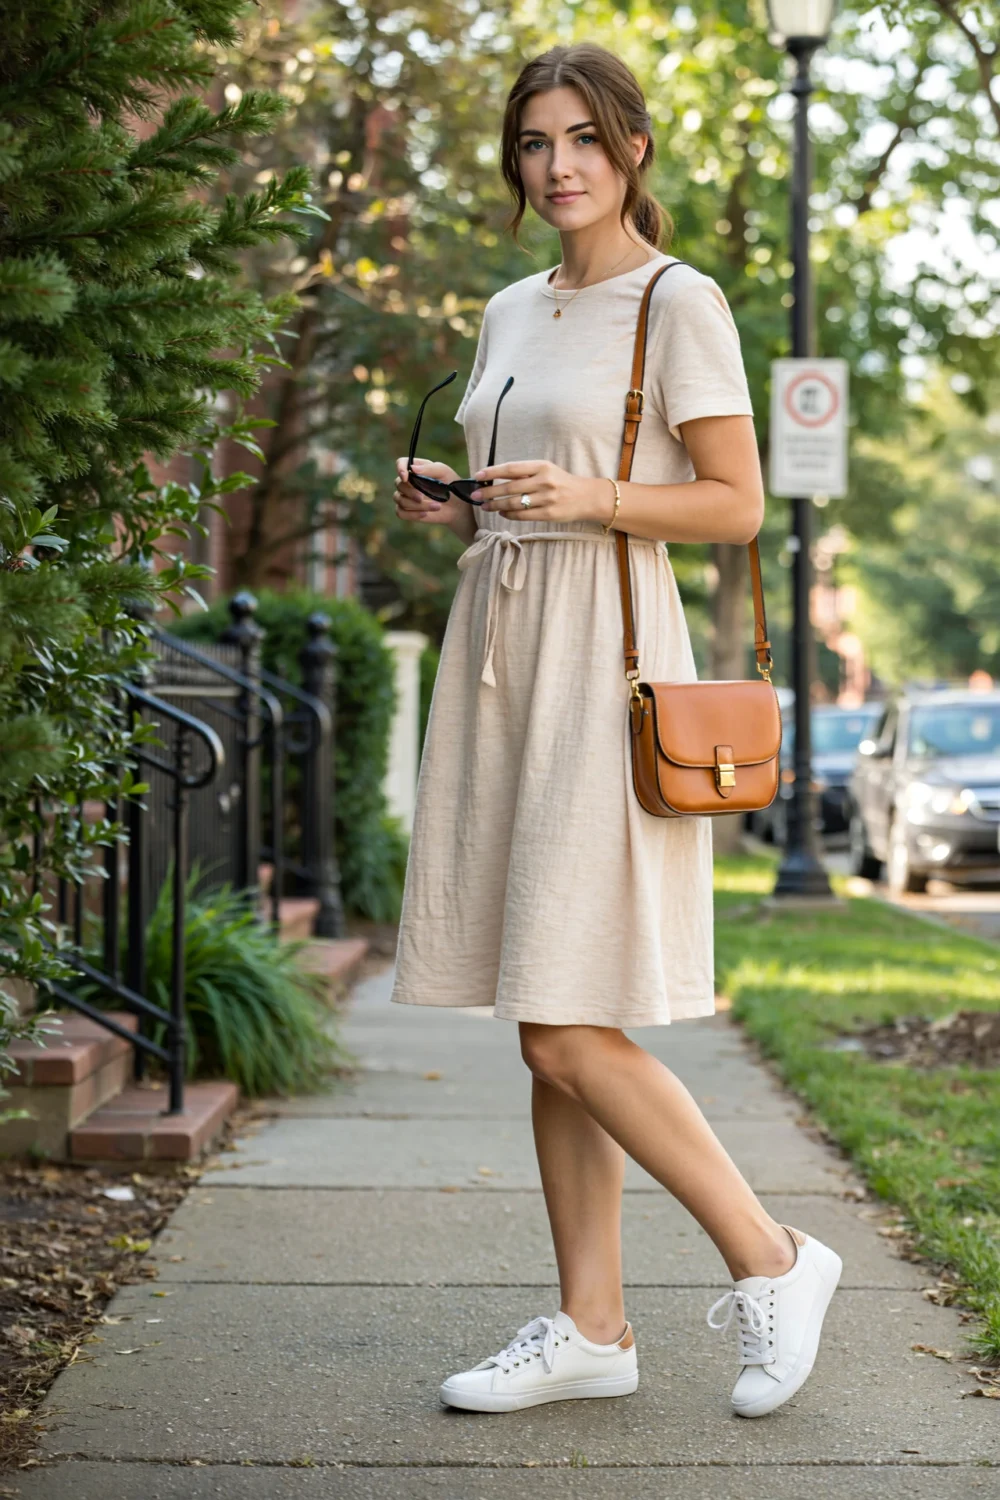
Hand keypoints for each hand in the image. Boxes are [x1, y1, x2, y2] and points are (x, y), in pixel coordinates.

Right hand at [394, 457, 463, 525]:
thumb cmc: (452, 486)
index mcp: (416, 468)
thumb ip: (429, 468)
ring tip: (436, 506)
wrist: (458, 507)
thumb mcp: (444, 472)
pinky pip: (400, 513)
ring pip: (400, 500)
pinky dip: (412, 514)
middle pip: (398, 484)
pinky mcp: (408, 511)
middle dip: (410, 492)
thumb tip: (412, 469)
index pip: (401, 463)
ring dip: (417, 505)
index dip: (400, 469)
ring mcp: (407, 496)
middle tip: (422, 497)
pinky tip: (425, 514)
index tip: (406, 477)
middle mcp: (409, 482)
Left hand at [471, 461, 613, 524]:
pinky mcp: (549, 514)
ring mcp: (547, 498)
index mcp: (542, 466)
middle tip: (475, 496)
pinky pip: (523, 515)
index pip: (512, 468)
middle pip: (509, 487)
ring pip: (514, 503)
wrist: (587, 497)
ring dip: (496, 505)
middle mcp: (544, 481)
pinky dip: (509, 514)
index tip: (478, 475)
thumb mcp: (546, 470)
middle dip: (489, 492)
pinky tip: (502, 513)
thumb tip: (496, 479)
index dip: (493, 472)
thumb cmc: (561, 482)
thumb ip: (525, 473)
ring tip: (485, 506)